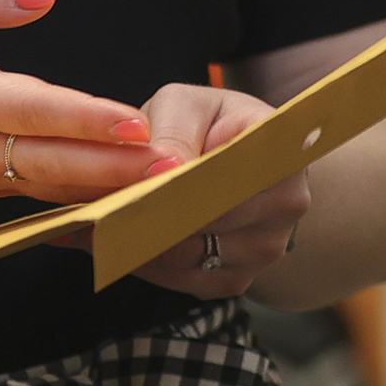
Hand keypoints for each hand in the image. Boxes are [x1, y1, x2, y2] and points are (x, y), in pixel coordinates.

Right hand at [0, 0, 169, 201]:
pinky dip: (88, 193)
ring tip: (174, 184)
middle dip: (120, 170)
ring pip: (54, 187)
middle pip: (54, 163)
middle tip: (182, 170)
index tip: (135, 124)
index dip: (84, 118)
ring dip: (113, 187)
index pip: (28, 108)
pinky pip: (43, 192)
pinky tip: (132, 189)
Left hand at [121, 81, 311, 299]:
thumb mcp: (187, 105)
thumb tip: (164, 169)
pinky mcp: (237, 279)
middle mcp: (286, 205)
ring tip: (99, 224)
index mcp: (281, 151)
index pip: (230, 176)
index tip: (138, 184)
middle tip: (100, 208)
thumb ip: (174, 130)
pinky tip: (118, 243)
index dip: (181, 184)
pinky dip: (147, 264)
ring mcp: (266, 249)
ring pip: (190, 257)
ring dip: (141, 244)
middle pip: (208, 222)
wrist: (237, 159)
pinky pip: (184, 280)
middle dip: (150, 215)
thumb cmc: (209, 123)